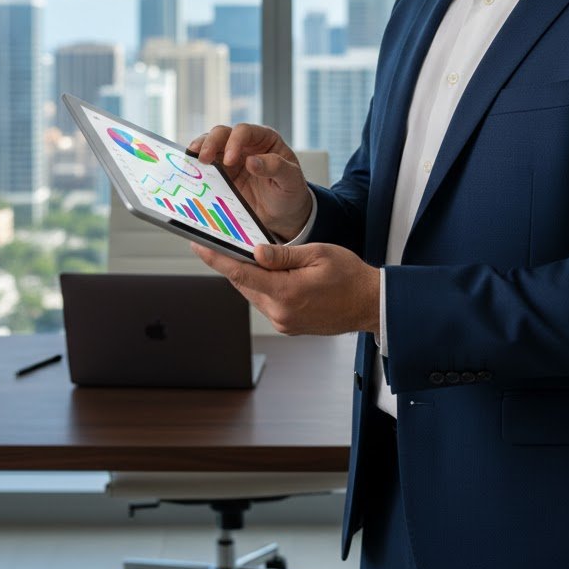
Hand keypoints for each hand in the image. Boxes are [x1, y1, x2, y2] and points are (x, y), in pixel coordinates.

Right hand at [188, 124, 311, 238]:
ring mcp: (229, 159)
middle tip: (203, 159)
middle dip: (211, 143)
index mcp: (264, 140)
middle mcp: (245, 145)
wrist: (283, 214)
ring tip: (191, 161)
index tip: (231, 160)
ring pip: (209, 146)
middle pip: (222, 134)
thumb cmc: (290, 192)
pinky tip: (190, 173)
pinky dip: (196, 168)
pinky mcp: (220, 175)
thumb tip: (252, 160)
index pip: (245, 131)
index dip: (235, 141)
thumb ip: (275, 167)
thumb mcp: (291, 180)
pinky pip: (204, 167)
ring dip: (199, 151)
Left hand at [191, 241, 380, 336]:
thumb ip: (283, 255)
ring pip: (253, 293)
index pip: (240, 273)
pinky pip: (265, 302)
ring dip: (248, 275)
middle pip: (243, 284)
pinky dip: (261, 286)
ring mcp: (283, 322)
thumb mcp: (318, 254)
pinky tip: (266, 272)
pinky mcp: (287, 326)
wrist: (369, 304)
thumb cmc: (349, 275)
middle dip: (231, 263)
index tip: (198, 246)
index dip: (216, 259)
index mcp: (286, 292)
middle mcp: (280, 312)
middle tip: (218, 242)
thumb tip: (255, 251)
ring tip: (245, 253)